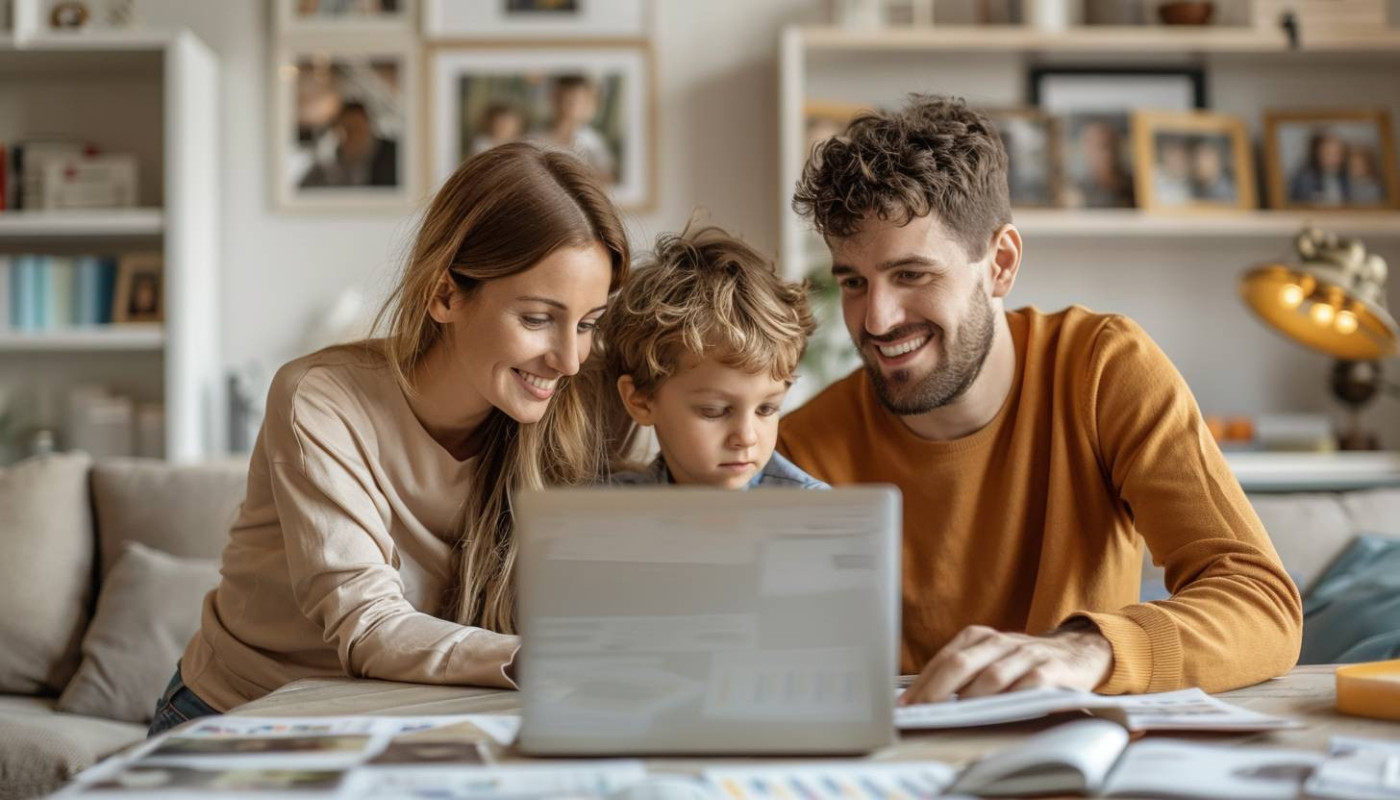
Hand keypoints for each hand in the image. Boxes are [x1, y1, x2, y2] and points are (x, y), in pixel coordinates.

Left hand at [897, 622, 1113, 705]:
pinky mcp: (1050, 671)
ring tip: (953, 715)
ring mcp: (1025, 655)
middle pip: (962, 663)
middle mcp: (1001, 642)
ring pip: (992, 676)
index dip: (923, 682)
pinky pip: (1027, 685)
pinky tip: (997, 711)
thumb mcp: (991, 658)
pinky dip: (1010, 698)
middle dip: (937, 689)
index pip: (945, 658)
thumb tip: (923, 697)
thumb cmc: (1022, 662)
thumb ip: (964, 671)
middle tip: (922, 710)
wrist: (1077, 651)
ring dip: (970, 697)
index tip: (906, 703)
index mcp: (980, 637)